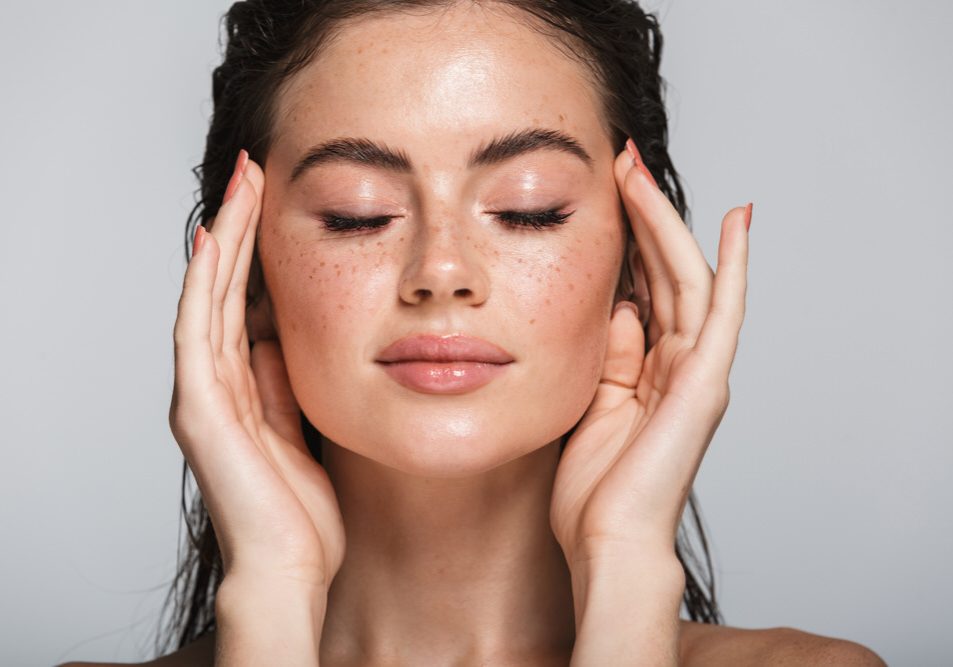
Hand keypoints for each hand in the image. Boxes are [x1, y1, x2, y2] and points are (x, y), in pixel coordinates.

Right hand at [169, 152, 344, 590]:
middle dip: (237, 228)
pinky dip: (204, 286)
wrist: (290, 568)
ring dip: (223, 239)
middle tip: (251, 170)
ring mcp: (201, 396)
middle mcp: (212, 385)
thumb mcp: (300, 427)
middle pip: (223, 289)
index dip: (253, 251)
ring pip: (209, 298)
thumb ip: (282, 382)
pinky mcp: (199, 412)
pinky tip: (214, 243)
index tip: (270, 201)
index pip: (243, 303)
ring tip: (239, 184)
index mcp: (239, 389)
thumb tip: (282, 335)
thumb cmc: (300, 511)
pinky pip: (200, 334)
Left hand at [550, 142, 750, 569]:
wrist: (606, 541)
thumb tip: (618, 309)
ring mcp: (697, 372)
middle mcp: (679, 363)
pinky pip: (723, 315)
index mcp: (649, 369)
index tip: (603, 190)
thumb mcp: (590, 403)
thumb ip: (608, 355)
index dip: (628, 237)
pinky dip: (734, 267)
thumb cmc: (594, 488)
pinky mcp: (705, 384)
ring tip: (639, 172)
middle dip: (644, 214)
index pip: (644, 286)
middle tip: (621, 161)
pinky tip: (736, 222)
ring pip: (689, 279)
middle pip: (667, 271)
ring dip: (667, 223)